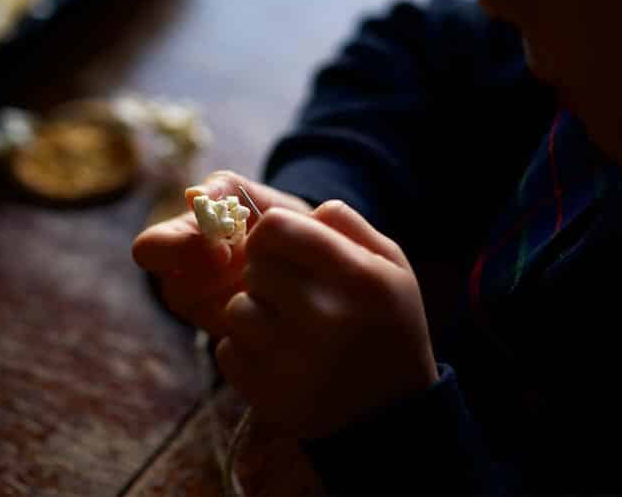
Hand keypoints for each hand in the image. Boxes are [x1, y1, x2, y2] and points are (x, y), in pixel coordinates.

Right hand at [132, 171, 312, 337]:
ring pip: (207, 318)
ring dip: (241, 300)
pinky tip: (281, 301)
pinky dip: (262, 318)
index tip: (222, 248)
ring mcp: (204, 314)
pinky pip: (237, 338)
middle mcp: (181, 282)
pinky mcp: (232, 339)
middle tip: (251, 269)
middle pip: (176, 293)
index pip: (147, 250)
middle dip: (216, 282)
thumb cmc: (261, 214)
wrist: (304, 247)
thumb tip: (191, 196)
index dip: (178, 250)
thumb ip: (220, 188)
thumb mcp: (245, 193)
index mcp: (175, 244)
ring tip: (271, 280)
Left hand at [217, 200, 438, 439]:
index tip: (279, 247)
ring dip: (253, 313)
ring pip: (236, 310)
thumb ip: (346, 224)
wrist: (393, 412)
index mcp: (360, 279)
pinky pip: (227, 351)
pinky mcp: (272, 397)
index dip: (270, 232)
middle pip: (254, 267)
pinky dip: (245, 350)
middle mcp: (328, 320)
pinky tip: (278, 357)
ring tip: (286, 326)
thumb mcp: (390, 265)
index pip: (276, 227)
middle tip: (290, 292)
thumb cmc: (387, 324)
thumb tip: (299, 210)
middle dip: (265, 273)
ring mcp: (298, 363)